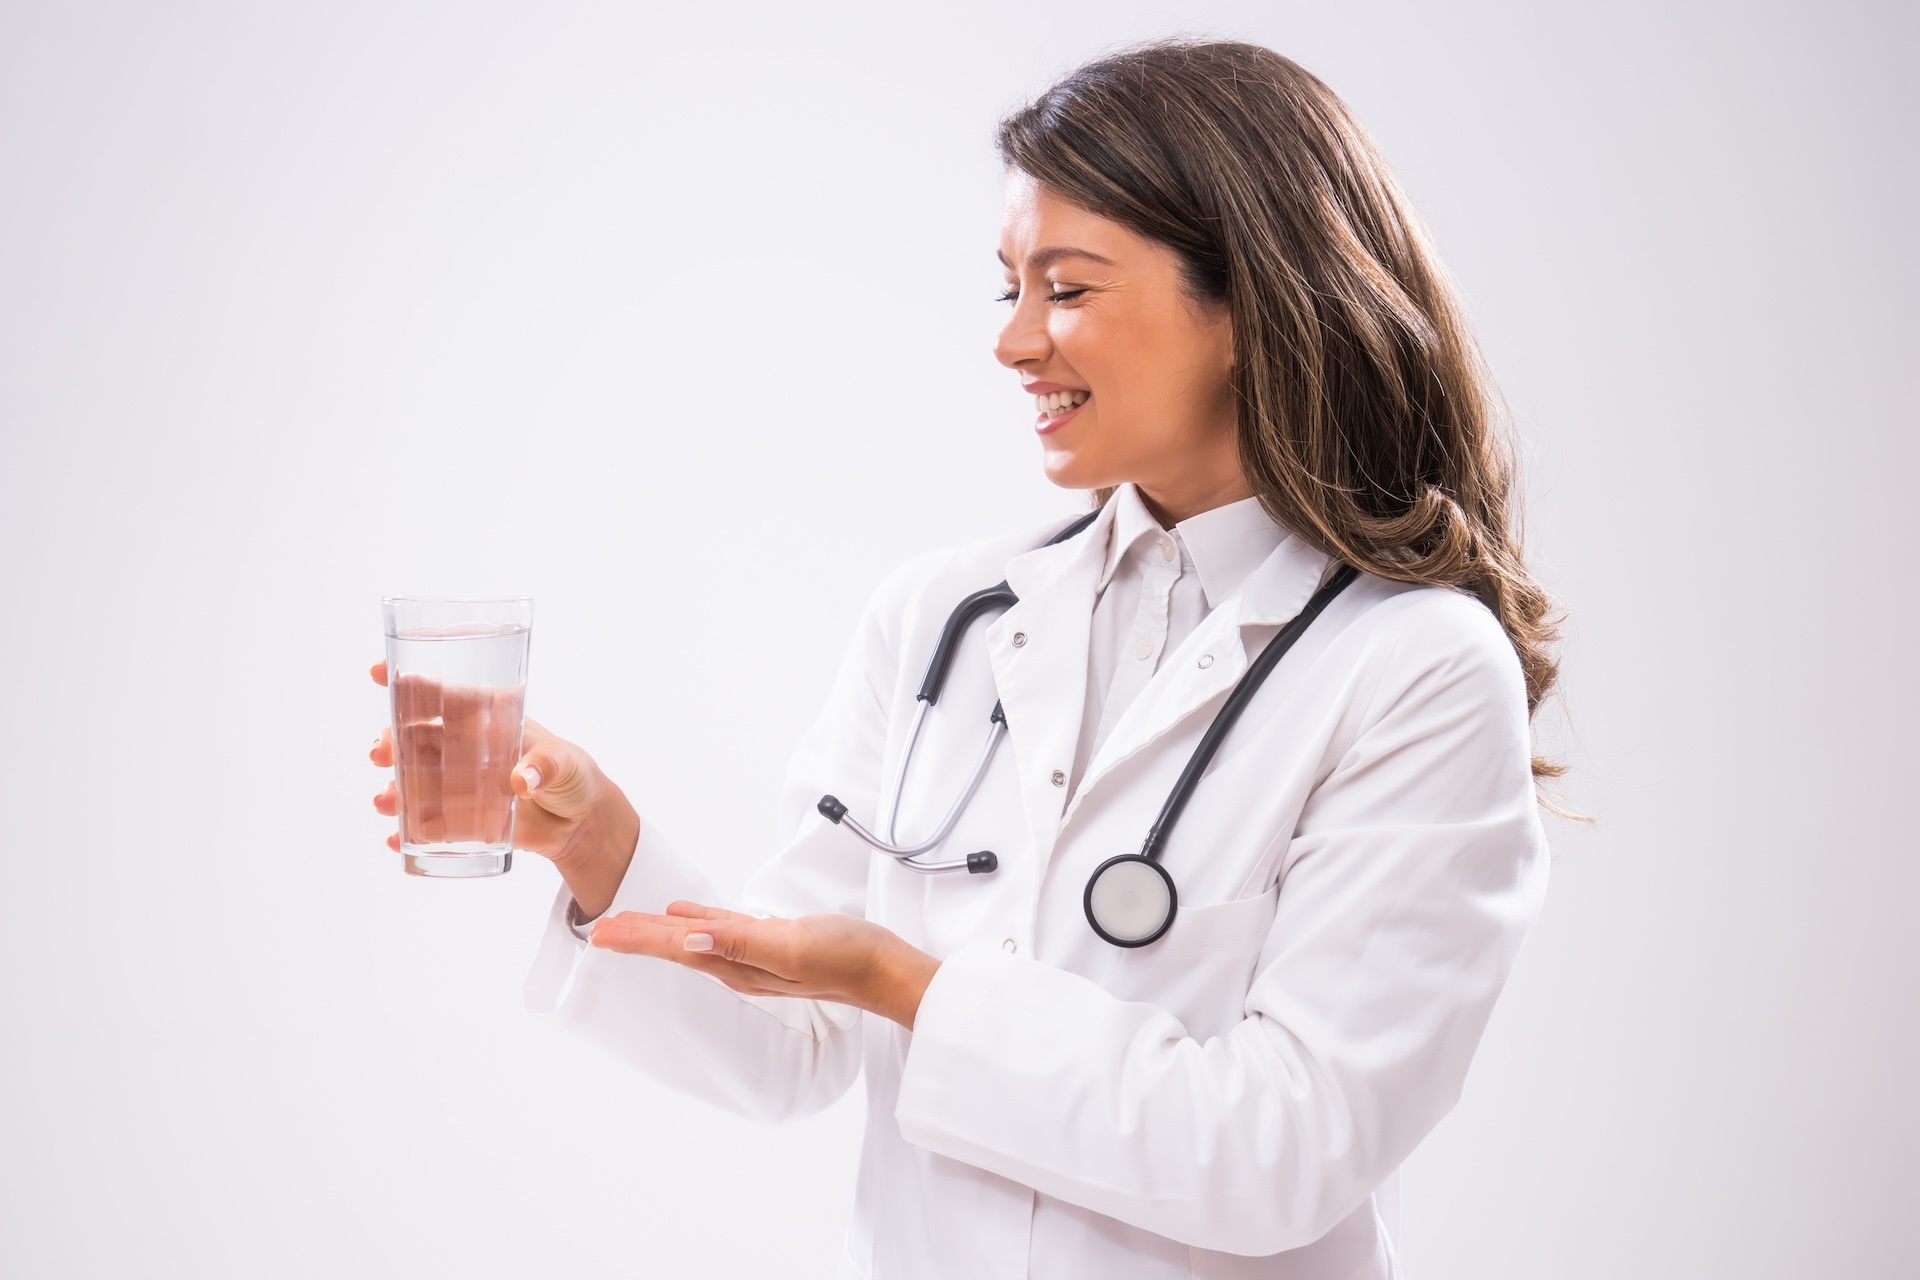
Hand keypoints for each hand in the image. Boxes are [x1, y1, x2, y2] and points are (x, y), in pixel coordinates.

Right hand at [368, 660, 638, 914]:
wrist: (580, 822)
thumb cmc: (573, 775)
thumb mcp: (567, 763)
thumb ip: (547, 765)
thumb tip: (522, 780)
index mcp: (488, 718)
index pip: (446, 696)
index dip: (412, 684)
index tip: (379, 673)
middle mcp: (465, 748)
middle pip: (418, 739)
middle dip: (391, 742)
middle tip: (380, 752)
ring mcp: (459, 784)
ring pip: (415, 781)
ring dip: (394, 789)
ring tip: (385, 801)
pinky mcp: (462, 819)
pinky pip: (428, 824)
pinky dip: (410, 831)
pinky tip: (398, 838)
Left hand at [590, 902, 941, 1029]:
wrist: (886, 970)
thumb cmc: (846, 958)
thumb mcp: (792, 946)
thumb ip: (741, 942)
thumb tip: (689, 939)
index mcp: (737, 965)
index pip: (676, 948)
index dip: (637, 939)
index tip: (598, 933)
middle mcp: (739, 964)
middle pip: (676, 946)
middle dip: (636, 937)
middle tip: (597, 929)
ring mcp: (754, 955)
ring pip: (693, 939)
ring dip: (658, 932)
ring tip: (627, 924)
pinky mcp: (773, 942)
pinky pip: (721, 930)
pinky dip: (696, 921)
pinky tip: (685, 914)